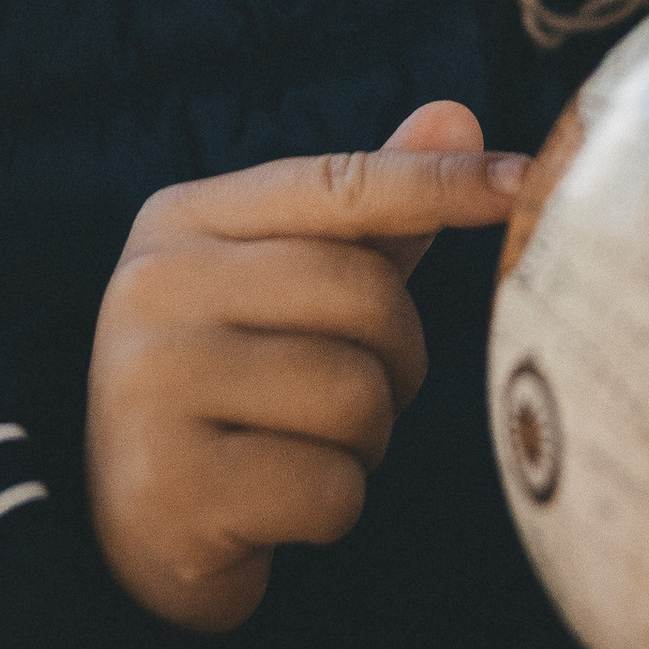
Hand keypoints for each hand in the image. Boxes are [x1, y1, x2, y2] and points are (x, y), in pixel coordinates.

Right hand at [86, 102, 523, 631]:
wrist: (125, 531)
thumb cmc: (233, 386)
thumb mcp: (283, 286)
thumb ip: (366, 211)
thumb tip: (455, 117)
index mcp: (181, 221)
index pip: (338, 184)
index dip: (438, 184)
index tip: (522, 180)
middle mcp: (153, 289)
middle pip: (365, 296)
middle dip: (397, 357)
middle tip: (361, 393)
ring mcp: (153, 388)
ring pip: (356, 396)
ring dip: (365, 439)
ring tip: (305, 446)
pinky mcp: (173, 489)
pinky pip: (331, 488)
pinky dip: (333, 506)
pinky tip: (278, 506)